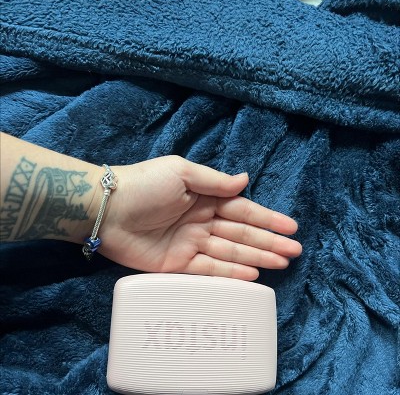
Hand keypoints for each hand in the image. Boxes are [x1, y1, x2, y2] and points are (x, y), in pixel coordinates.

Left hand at [95, 156, 301, 279]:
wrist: (107, 209)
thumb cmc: (145, 184)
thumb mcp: (182, 172)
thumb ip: (215, 181)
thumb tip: (245, 179)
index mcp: (204, 198)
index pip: (242, 211)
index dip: (267, 219)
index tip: (290, 228)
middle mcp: (202, 221)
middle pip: (241, 234)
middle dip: (268, 242)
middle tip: (294, 251)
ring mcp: (191, 244)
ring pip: (230, 253)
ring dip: (256, 258)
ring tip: (281, 263)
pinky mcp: (178, 264)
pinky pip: (209, 270)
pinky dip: (230, 273)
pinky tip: (253, 274)